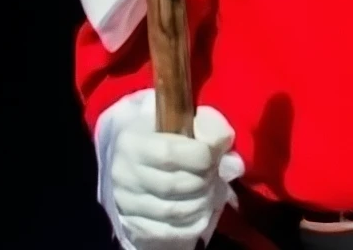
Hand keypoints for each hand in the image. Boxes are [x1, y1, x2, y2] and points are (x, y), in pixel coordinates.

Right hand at [110, 105, 244, 249]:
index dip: (201, 156)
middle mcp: (124, 174)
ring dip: (202, 202)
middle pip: (173, 185)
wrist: (140, 156)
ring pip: (173, 211)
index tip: (215, 154)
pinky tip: (203, 210)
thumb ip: (210, 128)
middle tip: (215, 173)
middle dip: (204, 180)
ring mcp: (126, 203)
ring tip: (211, 190)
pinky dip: (193, 224)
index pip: (169, 154)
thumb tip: (228, 149)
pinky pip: (168, 232)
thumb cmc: (170, 134)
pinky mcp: (133, 225)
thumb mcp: (188, 119)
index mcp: (133, 141)